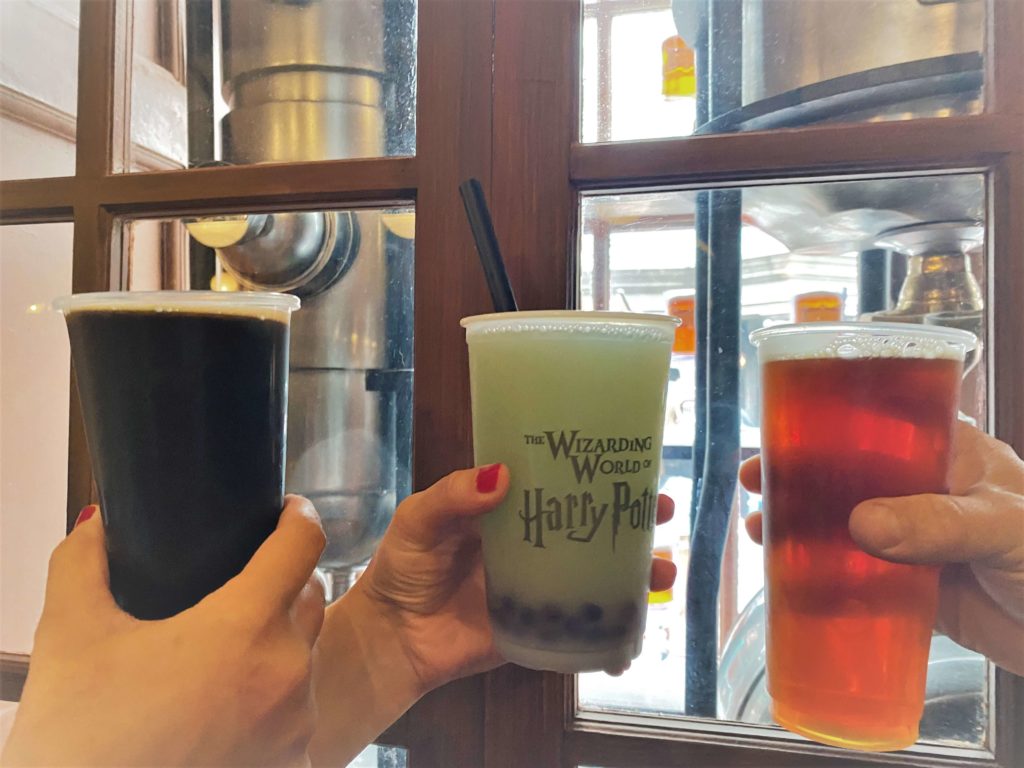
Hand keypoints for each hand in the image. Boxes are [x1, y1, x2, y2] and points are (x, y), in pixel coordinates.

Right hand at [2, 497, 325, 767]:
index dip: (298, 516)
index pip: (304, 544)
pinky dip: (272, 704)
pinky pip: (296, 716)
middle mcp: (287, 675)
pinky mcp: (293, 766)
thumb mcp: (70, 640)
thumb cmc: (82, 746)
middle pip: (311, 599)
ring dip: (278, 646)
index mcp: (245, 628)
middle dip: (285, 581)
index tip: (288, 511)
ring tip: (225, 655)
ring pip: (306, 659)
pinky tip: (229, 709)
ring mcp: (296, 727)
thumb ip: (82, 566)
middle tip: (243, 584)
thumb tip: (96, 527)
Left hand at [349, 465, 677, 690]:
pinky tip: (635, 634)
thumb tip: (501, 475)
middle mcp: (531, 546)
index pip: (559, 485)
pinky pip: (581, 630)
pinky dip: (612, 634)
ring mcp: (539, 590)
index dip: (595, 474)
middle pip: (591, 528)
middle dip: (631, 520)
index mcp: (508, 512)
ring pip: (597, 576)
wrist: (391, 638)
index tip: (631, 463)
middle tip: (660, 511)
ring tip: (663, 573)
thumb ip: (453, 497)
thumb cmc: (403, 569)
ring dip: (635, 575)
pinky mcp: (538, 631)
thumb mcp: (420, 520)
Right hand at [739, 422, 1023, 674]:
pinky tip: (795, 583)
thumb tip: (862, 524)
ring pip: (845, 525)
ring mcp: (917, 540)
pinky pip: (858, 580)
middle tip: (757, 479)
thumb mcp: (1004, 526)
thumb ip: (939, 522)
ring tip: (763, 531)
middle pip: (848, 470)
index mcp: (951, 453)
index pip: (879, 418)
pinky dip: (824, 581)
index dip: (826, 417)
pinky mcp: (916, 589)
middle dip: (799, 473)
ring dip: (802, 527)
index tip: (782, 426)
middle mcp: (925, 491)